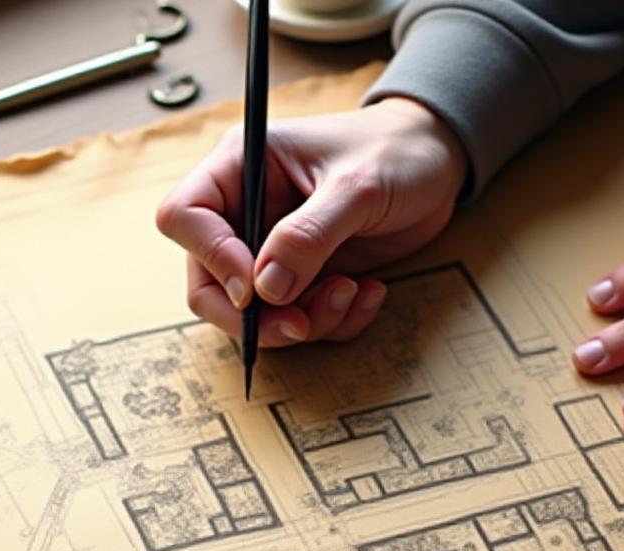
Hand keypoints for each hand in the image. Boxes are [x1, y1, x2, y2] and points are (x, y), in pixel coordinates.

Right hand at [155, 97, 467, 345]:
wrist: (439, 161)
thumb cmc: (396, 152)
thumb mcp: (357, 187)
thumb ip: (309, 235)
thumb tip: (266, 289)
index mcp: (242, 166)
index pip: (184, 215)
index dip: (210, 256)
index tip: (253, 289)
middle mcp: (248, 209)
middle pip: (208, 280)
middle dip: (252, 315)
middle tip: (299, 324)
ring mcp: (274, 247)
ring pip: (255, 312)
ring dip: (302, 320)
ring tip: (352, 292)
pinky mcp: (305, 276)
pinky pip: (299, 317)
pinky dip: (333, 320)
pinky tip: (370, 292)